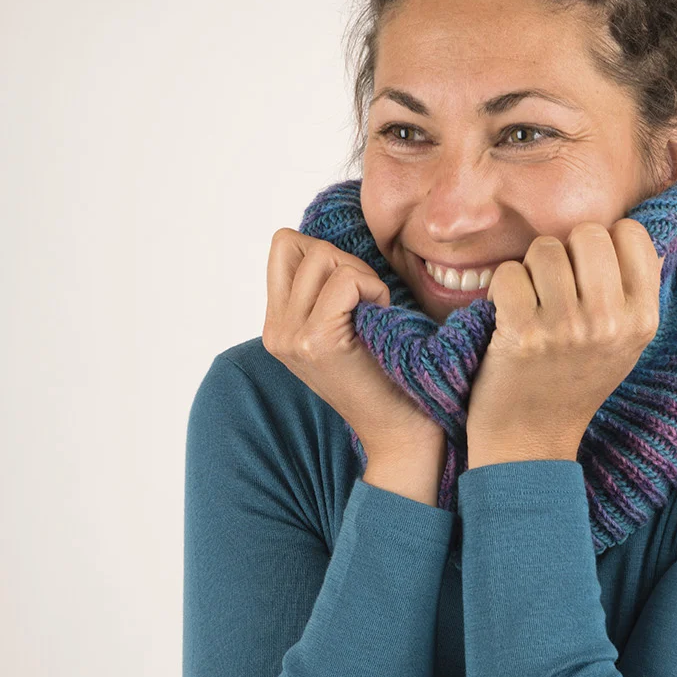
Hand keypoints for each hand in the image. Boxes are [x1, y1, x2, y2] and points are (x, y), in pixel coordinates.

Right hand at [262, 230, 444, 461]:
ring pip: (321, 256)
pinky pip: (346, 280)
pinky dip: (372, 289)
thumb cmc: (388, 376)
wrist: (401, 433)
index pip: (284, 246)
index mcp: (277, 326)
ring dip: (360, 275)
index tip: (353, 293)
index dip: (326, 255)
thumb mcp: (343, 330)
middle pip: (297, 243)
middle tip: (367, 301)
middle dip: (342, 260)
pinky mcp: (317, 342)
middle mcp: (275, 331)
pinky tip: (382, 319)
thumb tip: (330, 243)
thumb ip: (324, 291)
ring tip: (373, 312)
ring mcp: (291, 337)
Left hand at [465, 218, 661, 461]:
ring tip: (532, 303)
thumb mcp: (624, 343)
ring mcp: (567, 328)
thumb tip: (626, 232)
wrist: (530, 440)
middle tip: (555, 287)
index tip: (589, 274)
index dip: (605, 243)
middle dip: (565, 251)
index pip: (632, 234)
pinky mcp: (524, 333)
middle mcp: (610, 322)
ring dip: (529, 270)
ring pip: (544, 249)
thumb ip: (631, 291)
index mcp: (643, 319)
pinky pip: (508, 273)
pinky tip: (508, 315)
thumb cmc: (573, 383)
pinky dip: (500, 289)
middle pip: (588, 233)